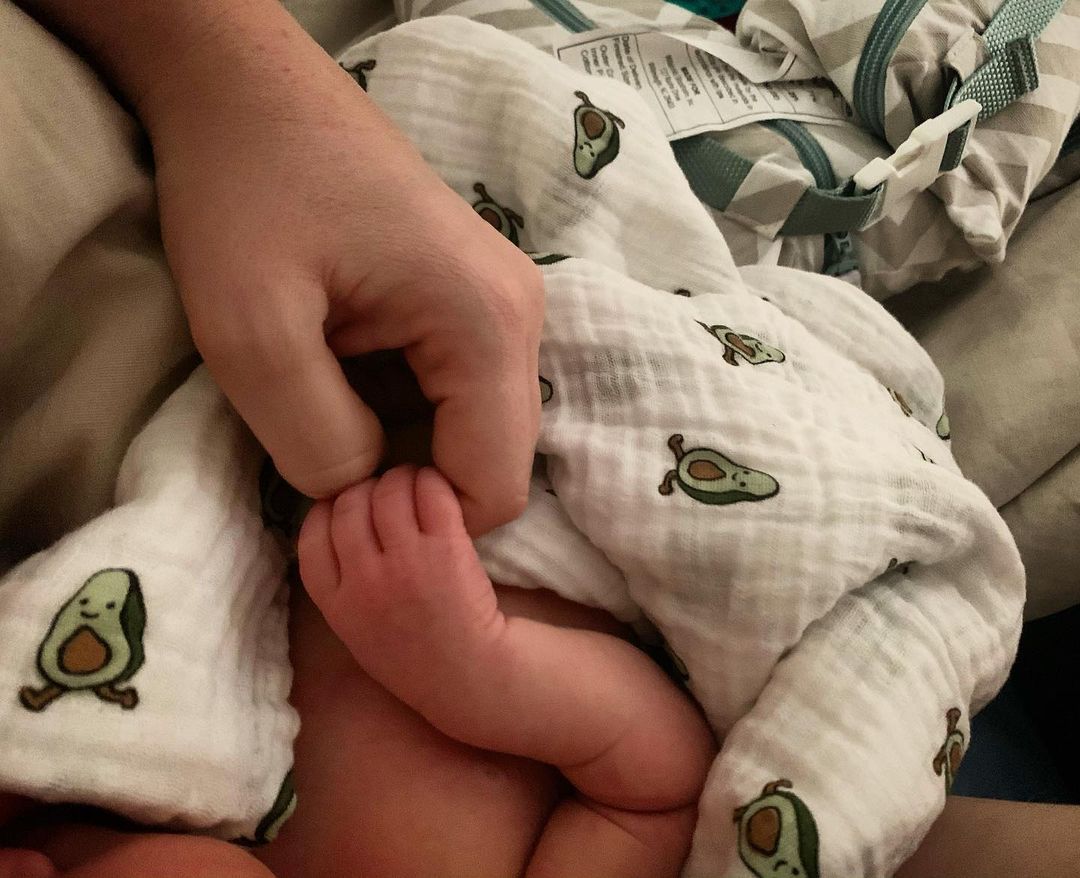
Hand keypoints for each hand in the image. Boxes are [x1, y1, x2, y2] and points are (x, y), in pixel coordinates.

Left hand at [22, 0, 543, 534]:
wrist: (245, 90)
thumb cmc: (245, 193)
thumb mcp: (251, 331)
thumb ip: (317, 442)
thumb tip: (360, 496)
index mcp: (489, 324)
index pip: (494, 488)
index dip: (417, 521)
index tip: (333, 502)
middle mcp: (521, 317)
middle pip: (489, 461)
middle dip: (406, 485)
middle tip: (310, 457)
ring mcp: (502, 304)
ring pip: (469, 430)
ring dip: (395, 446)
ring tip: (315, 408)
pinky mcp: (472, 299)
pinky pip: (453, 392)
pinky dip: (396, 411)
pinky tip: (336, 376)